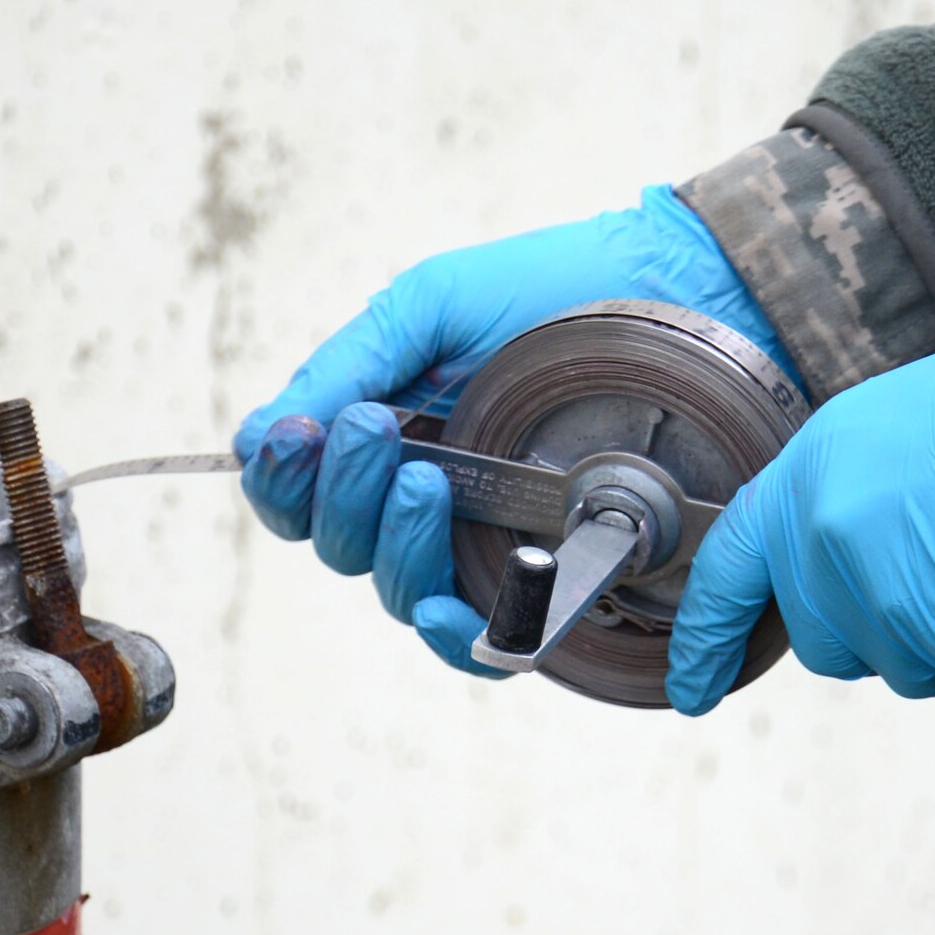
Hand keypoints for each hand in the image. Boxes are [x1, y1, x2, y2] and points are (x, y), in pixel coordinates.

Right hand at [235, 185, 791, 674]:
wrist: (678, 292)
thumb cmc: (554, 291)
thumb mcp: (433, 306)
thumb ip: (347, 366)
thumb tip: (256, 440)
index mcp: (387, 438)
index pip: (297, 496)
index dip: (284, 482)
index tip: (301, 437)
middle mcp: (427, 503)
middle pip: (340, 548)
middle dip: (342, 495)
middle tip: (377, 429)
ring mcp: (488, 545)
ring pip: (401, 595)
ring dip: (396, 544)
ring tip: (430, 479)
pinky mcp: (553, 582)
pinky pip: (487, 643)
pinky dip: (462, 632)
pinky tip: (458, 599)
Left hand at [666, 291, 934, 710]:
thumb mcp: (905, 423)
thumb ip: (846, 495)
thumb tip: (831, 556)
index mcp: (813, 477)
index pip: (730, 574)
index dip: (704, 639)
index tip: (688, 686)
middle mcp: (835, 547)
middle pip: (823, 639)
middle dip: (872, 620)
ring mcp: (898, 608)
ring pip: (900, 665)